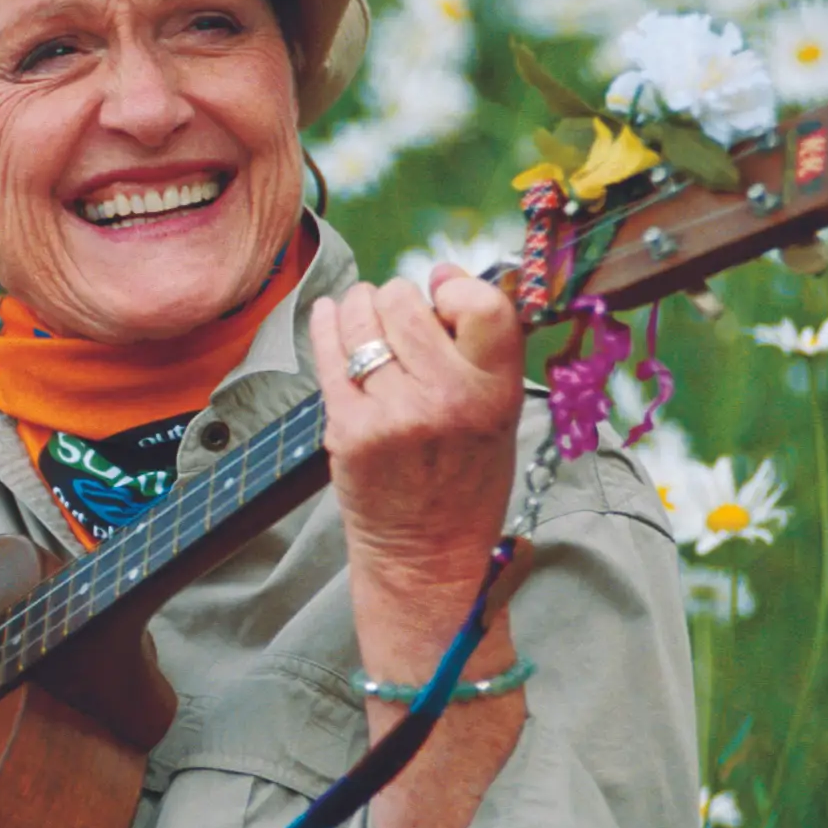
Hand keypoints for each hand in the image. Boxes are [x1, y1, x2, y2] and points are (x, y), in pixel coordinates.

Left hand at [307, 268, 524, 603]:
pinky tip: (328, 314)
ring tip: (367, 314)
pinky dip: (326, 325)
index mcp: (493, 393)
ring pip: (362, 320)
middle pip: (406, 302)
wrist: (426, 555)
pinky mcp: (346, 428)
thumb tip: (444, 272)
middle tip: (400, 316)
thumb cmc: (465, 480)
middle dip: (398, 298)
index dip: (457, 287)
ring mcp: (390, 414)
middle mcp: (444, 399)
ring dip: (360, 306)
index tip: (444, 293)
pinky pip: (328, 355)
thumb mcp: (501, 415)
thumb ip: (482, 350)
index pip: (483, 306)